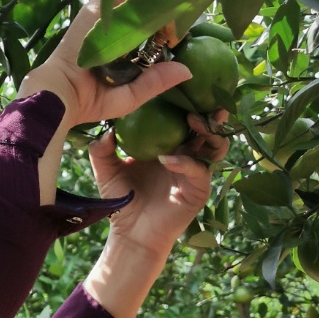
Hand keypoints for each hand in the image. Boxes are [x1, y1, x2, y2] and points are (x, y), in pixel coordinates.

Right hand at [20, 0, 192, 128]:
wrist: (61, 94)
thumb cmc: (90, 99)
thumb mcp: (131, 94)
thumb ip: (156, 81)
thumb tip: (187, 70)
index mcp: (119, 48)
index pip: (146, 28)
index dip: (166, 23)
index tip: (186, 25)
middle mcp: (113, 29)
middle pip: (143, 7)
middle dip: (166, 3)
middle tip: (188, 4)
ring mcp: (104, 16)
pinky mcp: (97, 7)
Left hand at [89, 110, 229, 258]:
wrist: (131, 232)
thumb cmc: (123, 199)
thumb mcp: (108, 170)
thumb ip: (102, 150)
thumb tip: (103, 129)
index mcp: (170, 145)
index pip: (184, 119)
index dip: (186, 103)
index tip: (179, 84)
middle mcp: (188, 155)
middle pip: (208, 127)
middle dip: (207, 111)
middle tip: (195, 98)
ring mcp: (196, 172)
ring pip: (216, 145)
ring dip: (207, 131)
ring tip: (192, 121)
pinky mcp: (199, 189)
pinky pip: (200, 170)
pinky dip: (186, 162)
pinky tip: (168, 160)